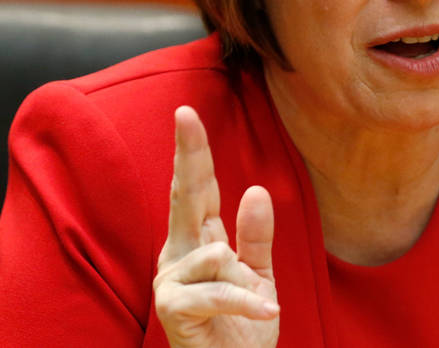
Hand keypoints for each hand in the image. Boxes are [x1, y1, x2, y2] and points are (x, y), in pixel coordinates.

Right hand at [153, 105, 278, 347]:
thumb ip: (255, 239)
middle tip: (185, 114)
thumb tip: (255, 190)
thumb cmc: (239, 333)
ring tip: (252, 308)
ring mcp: (170, 282)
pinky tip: (268, 310)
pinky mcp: (172, 309)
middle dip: (188, 155)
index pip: (196, 191)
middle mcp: (177, 257)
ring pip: (216, 254)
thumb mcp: (258, 279)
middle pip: (185, 197)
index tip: (187, 115)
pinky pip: (218, 290)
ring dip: (245, 282)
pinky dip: (247, 301)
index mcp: (197, 245)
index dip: (193, 153)